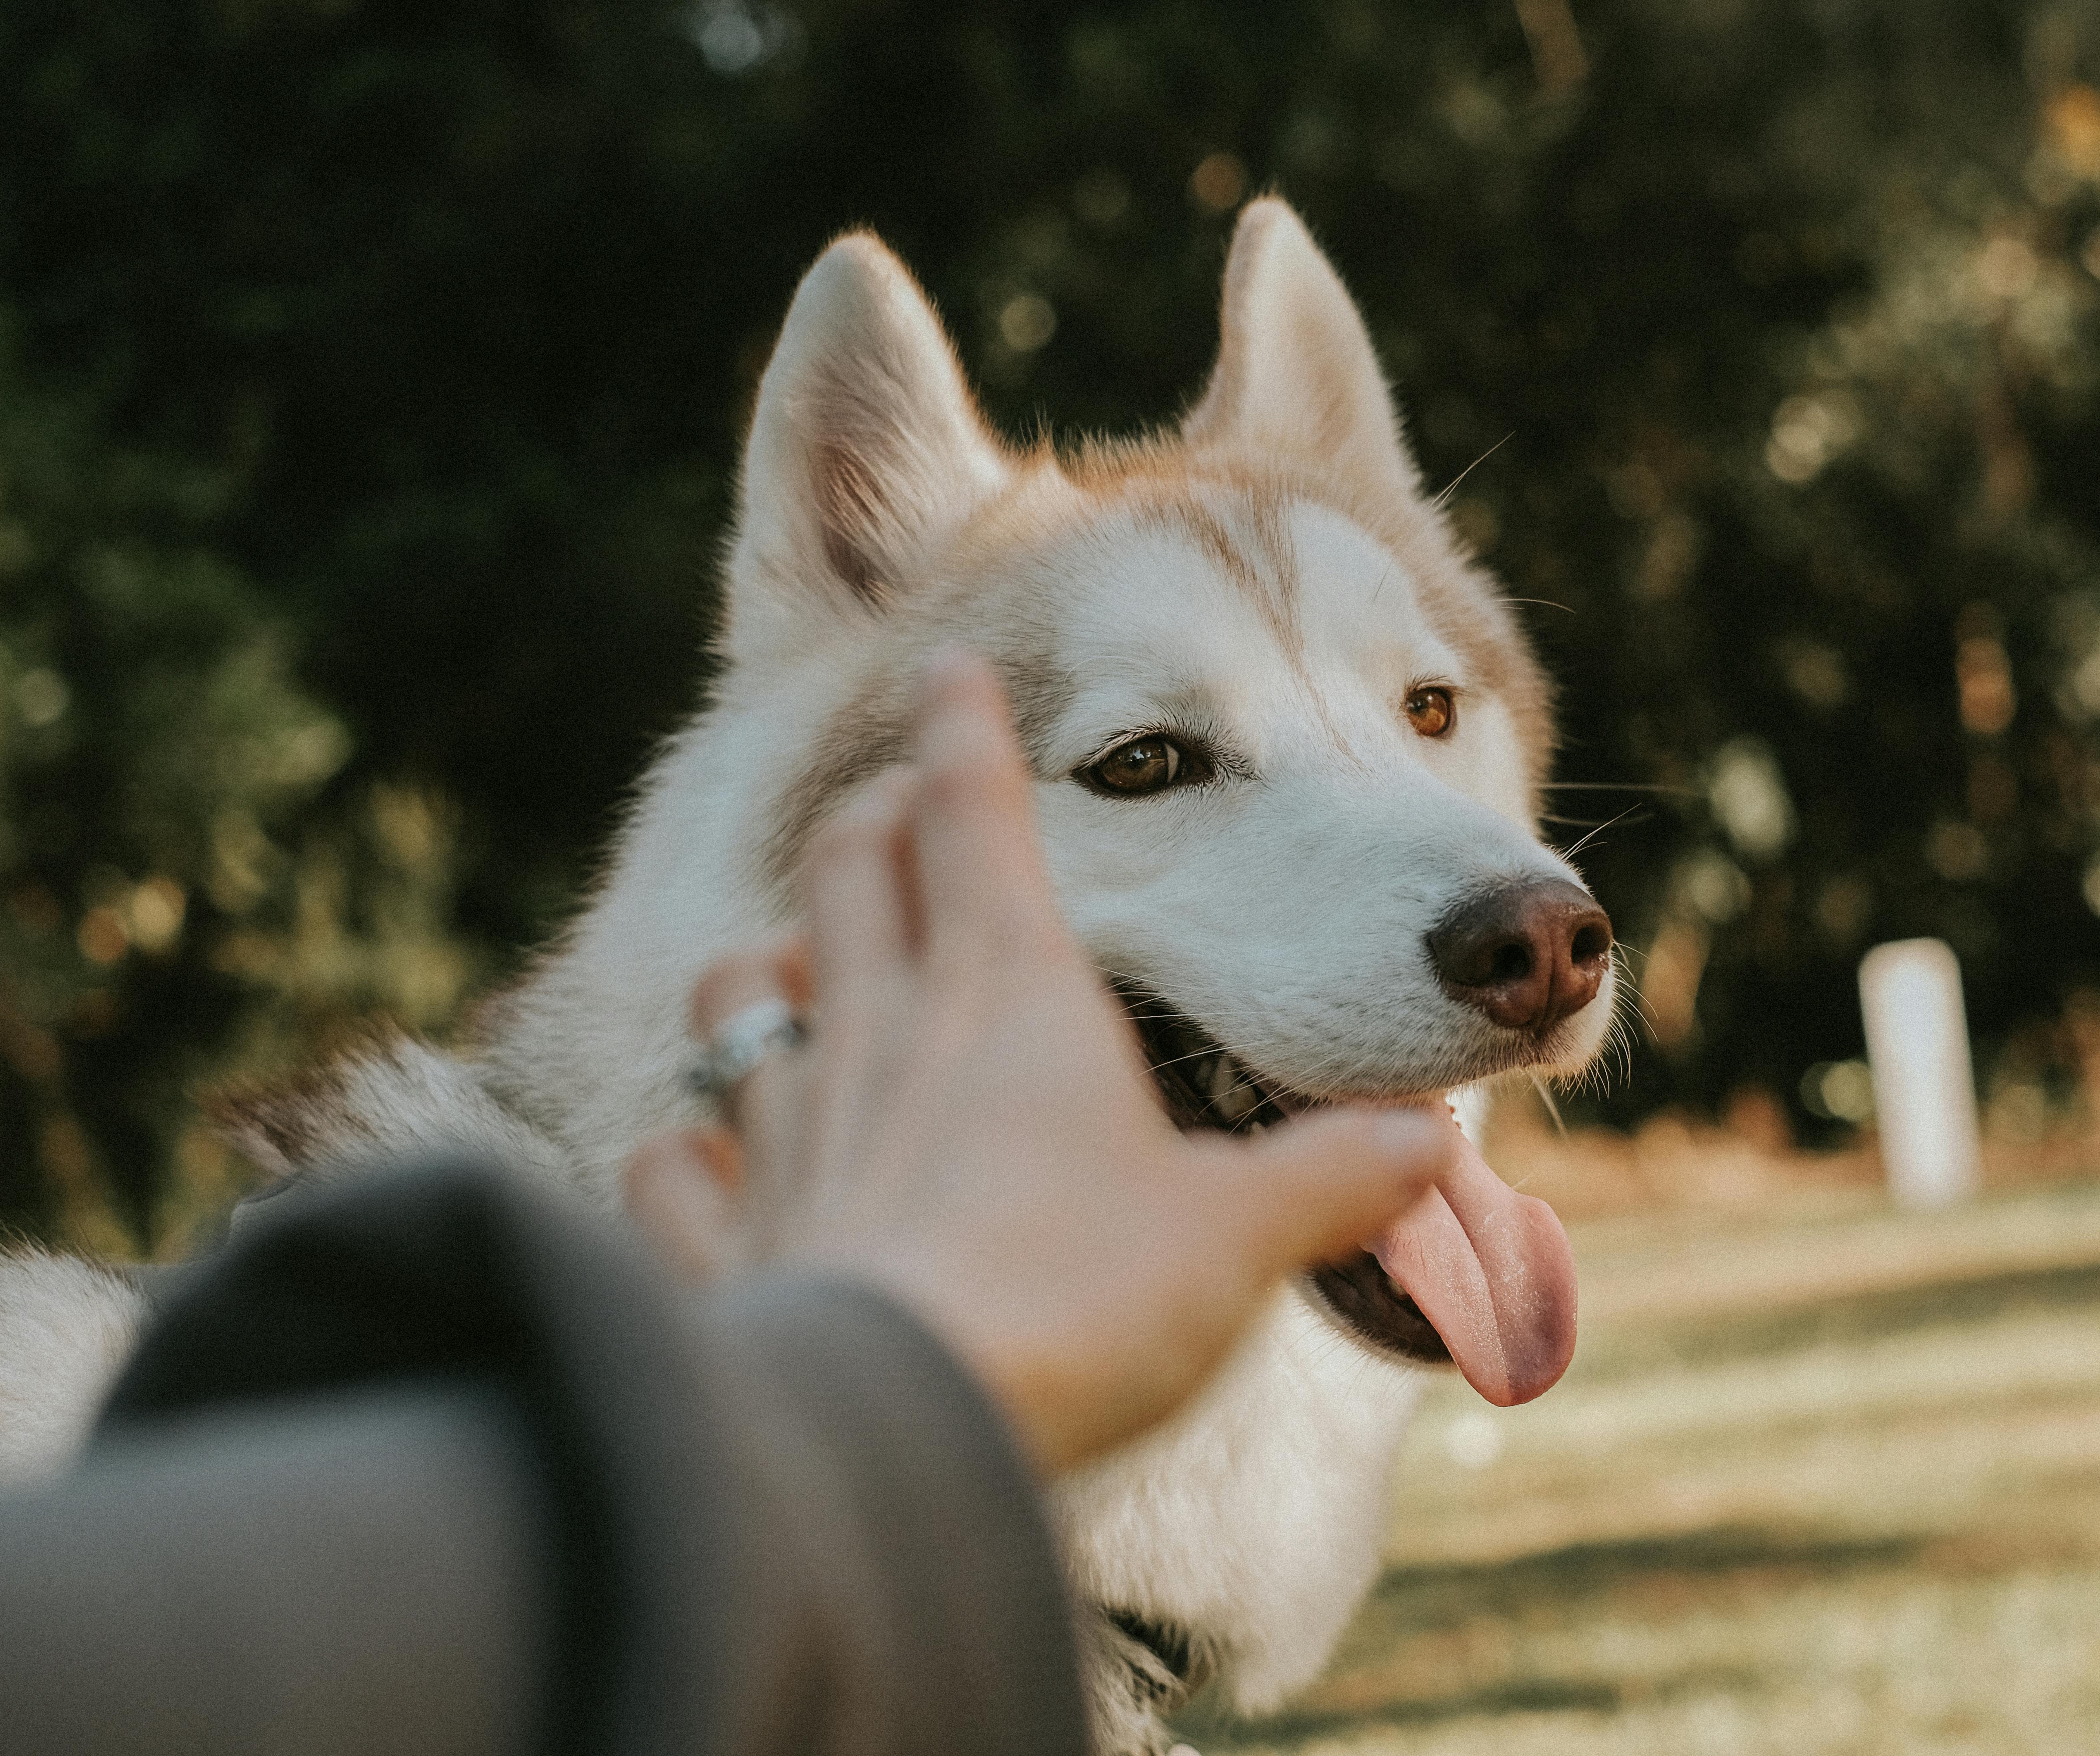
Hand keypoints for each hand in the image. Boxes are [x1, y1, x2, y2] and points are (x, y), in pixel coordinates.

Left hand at [623, 649, 1460, 1470]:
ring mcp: (792, 1130)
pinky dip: (682, 1153)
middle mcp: (886, 1032)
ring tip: (787, 967)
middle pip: (849, 873)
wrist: (908, 1431)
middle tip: (889, 804)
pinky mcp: (729, 1239)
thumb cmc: (1081, 1304)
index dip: (964, 733)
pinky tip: (697, 1157)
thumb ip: (1332, 1178)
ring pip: (738, 996)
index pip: (973, 816)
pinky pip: (672, 1166)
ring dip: (761, 965)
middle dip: (870, 821)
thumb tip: (1427, 1146)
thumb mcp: (1239, 1238)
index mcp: (1012, 995)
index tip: (948, 669)